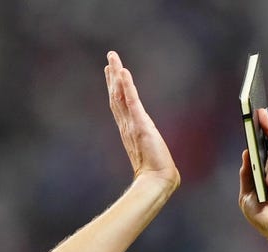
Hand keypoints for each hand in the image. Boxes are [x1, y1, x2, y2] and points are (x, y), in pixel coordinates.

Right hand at [105, 51, 179, 188]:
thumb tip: (148, 143)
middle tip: (110, 57)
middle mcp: (127, 124)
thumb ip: (146, 144)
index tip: (111, 70)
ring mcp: (132, 124)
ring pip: (121, 95)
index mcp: (129, 129)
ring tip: (113, 58)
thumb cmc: (156, 169)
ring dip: (117, 75)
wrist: (157, 179)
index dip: (114, 86)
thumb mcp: (148, 149)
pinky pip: (132, 102)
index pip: (119, 103)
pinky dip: (128, 87)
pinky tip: (124, 73)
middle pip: (116, 95)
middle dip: (113, 76)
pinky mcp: (140, 125)